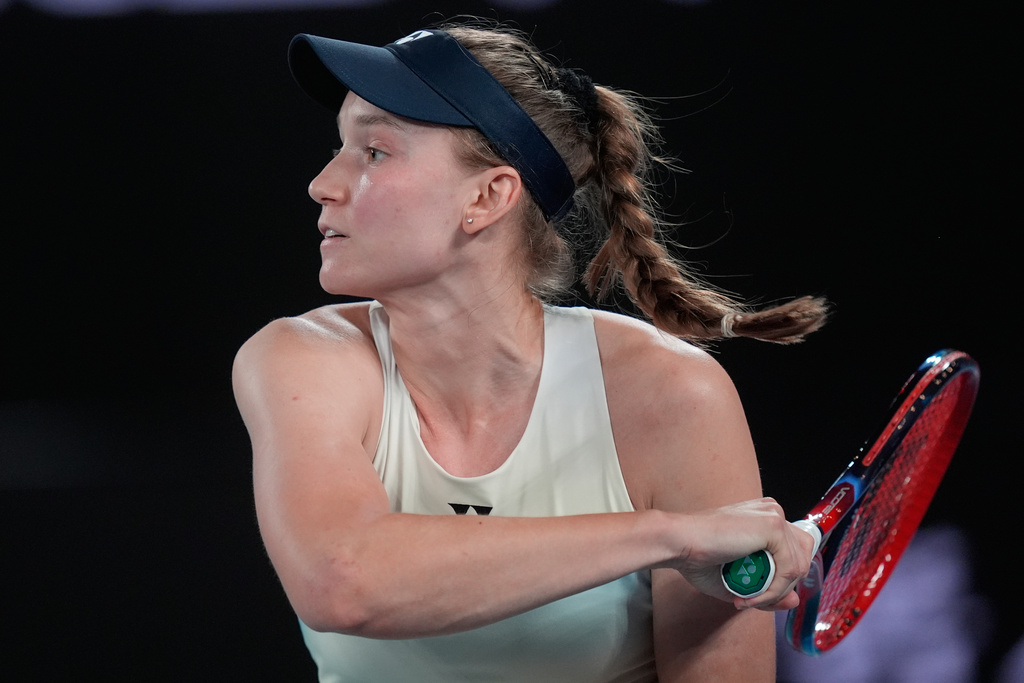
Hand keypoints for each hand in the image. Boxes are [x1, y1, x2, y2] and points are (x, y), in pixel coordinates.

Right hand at [665, 498, 815, 610]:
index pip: (793, 552)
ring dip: (774, 592)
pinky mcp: (773, 526)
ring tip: (746, 598)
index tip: (753, 594)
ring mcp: (774, 516)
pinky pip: (788, 569)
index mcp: (764, 517)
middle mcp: (772, 512)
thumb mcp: (739, 580)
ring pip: (797, 566)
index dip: (780, 578)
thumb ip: (769, 590)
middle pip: (802, 557)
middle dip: (781, 585)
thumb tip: (794, 600)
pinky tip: (748, 596)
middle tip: (751, 597)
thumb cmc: (698, 557)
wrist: (678, 542)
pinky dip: (771, 590)